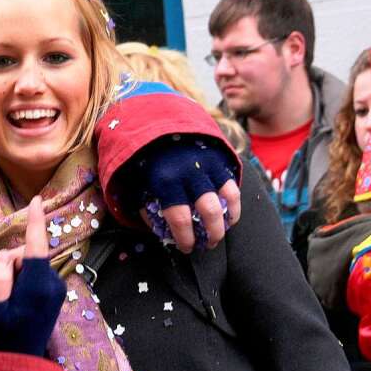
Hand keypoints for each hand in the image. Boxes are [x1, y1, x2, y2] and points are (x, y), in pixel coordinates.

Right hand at [0, 197, 64, 355]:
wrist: (16, 366)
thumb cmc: (1, 337)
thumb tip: (7, 258)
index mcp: (39, 285)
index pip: (37, 246)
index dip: (35, 221)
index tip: (37, 200)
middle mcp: (52, 284)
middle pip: (25, 255)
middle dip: (8, 263)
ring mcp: (54, 291)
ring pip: (27, 266)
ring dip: (11, 274)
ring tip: (3, 301)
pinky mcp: (51, 296)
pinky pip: (30, 277)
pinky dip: (18, 280)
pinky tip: (11, 301)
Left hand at [135, 138, 240, 253]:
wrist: (158, 121)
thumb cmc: (145, 158)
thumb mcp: (135, 182)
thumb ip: (144, 206)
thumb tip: (158, 230)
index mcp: (165, 180)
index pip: (180, 218)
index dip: (185, 238)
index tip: (187, 248)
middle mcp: (189, 173)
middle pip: (208, 212)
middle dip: (211, 235)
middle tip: (208, 245)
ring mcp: (207, 165)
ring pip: (226, 200)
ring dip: (226, 222)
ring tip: (220, 233)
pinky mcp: (219, 158)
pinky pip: (233, 186)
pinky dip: (234, 205)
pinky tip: (230, 217)